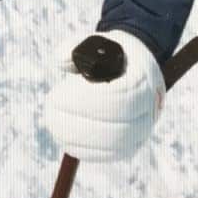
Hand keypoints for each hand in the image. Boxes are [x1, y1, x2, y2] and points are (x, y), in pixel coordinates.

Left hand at [43, 29, 165, 162]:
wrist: (135, 67)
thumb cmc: (109, 52)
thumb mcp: (93, 42)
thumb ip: (75, 48)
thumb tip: (60, 63)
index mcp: (141, 81)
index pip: (114, 100)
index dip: (81, 103)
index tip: (55, 97)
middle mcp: (148, 109)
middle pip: (113, 128)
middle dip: (76, 124)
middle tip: (50, 114)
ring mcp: (143, 128)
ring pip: (112, 145)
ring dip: (78, 139)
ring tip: (54, 126)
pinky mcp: (133, 142)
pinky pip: (112, 154)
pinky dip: (88, 151)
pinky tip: (67, 141)